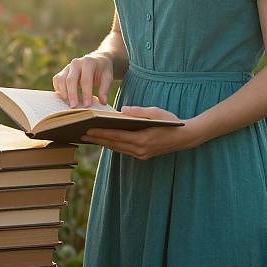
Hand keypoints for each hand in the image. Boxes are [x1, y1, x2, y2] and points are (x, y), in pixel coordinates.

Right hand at [52, 52, 113, 107]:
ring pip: (60, 79)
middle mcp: (76, 63)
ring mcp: (68, 67)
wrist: (97, 60)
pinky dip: (59, 90)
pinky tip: (65, 99)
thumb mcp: (108, 77)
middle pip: (70, 79)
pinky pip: (57, 80)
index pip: (85, 80)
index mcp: (88, 63)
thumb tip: (103, 102)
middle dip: (72, 94)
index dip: (86, 93)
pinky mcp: (63, 72)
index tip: (87, 105)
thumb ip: (105, 89)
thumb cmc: (102, 71)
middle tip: (74, 107)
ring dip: (63, 93)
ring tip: (68, 104)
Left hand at [81, 106, 205, 159]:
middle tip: (81, 133)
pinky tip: (105, 140)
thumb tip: (122, 111)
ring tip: (89, 137)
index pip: (116, 136)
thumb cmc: (170, 122)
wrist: (185, 138)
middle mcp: (140, 150)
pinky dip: (113, 145)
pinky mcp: (142, 156)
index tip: (86, 129)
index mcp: (142, 139)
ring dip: (103, 143)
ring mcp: (141, 154)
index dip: (100, 133)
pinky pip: (123, 150)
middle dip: (97, 139)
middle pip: (113, 144)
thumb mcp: (156, 112)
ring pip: (117, 148)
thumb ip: (138, 111)